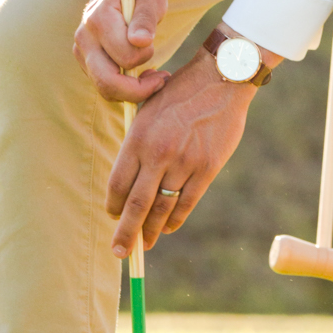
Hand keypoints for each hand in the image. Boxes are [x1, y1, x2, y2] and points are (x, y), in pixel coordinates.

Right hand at [73, 0, 169, 104]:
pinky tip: (138, 73)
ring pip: (104, 88)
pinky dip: (123, 87)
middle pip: (107, 83)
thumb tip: (141, 41)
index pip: (125, 58)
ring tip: (152, 74)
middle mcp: (84, 38)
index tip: (155, 45)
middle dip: (138, 90)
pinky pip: (103, 84)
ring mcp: (81, 50)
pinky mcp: (84, 60)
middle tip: (161, 79)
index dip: (146, 57)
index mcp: (99, 20)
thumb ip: (145, 18)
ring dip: (131, 90)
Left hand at [106, 50, 255, 256]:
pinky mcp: (207, 168)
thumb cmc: (179, 93)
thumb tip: (129, 180)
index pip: (118, 183)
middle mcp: (158, 153)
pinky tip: (168, 228)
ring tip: (145, 244)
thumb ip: (137, 143)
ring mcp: (184, 162)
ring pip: (163, 207)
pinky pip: (188, 202)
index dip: (113, 205)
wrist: (219, 79)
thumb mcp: (147, 110)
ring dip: (152, 230)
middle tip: (119, 252)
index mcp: (138, 137)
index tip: (112, 217)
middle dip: (126, 233)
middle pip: (137, 204)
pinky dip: (176, 219)